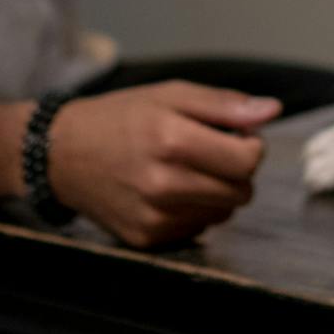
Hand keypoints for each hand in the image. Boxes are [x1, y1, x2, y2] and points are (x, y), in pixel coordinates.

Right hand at [45, 81, 281, 247]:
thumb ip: (224, 105)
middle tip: (208, 152)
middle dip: (236, 171)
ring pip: (223, 213)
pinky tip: (168, 191)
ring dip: (217, 192)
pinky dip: (194, 210)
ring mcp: (154, 217)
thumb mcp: (170, 94)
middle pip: (241, 191)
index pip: (249, 160)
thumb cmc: (120, 118)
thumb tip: (272, 111)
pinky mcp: (146, 239)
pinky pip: (197, 229)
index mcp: (172, 140)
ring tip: (185, 170)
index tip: (233, 137)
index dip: (251, 146)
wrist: (61, 155)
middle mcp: (164, 184)